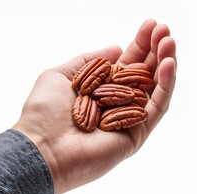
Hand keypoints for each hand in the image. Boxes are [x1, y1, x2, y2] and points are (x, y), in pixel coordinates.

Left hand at [13, 19, 175, 193]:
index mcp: (96, 90)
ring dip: (164, 65)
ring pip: (152, 91)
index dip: (137, 46)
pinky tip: (169, 64)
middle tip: (163, 30)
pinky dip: (165, 87)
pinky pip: (155, 109)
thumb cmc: (43, 113)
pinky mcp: (134, 136)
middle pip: (140, 76)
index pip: (123, 66)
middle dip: (153, 52)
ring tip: (169, 42)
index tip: (149, 26)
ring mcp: (125, 120)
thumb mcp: (60, 75)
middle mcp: (112, 104)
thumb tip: (116, 50)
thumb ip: (88, 61)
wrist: (42, 149)